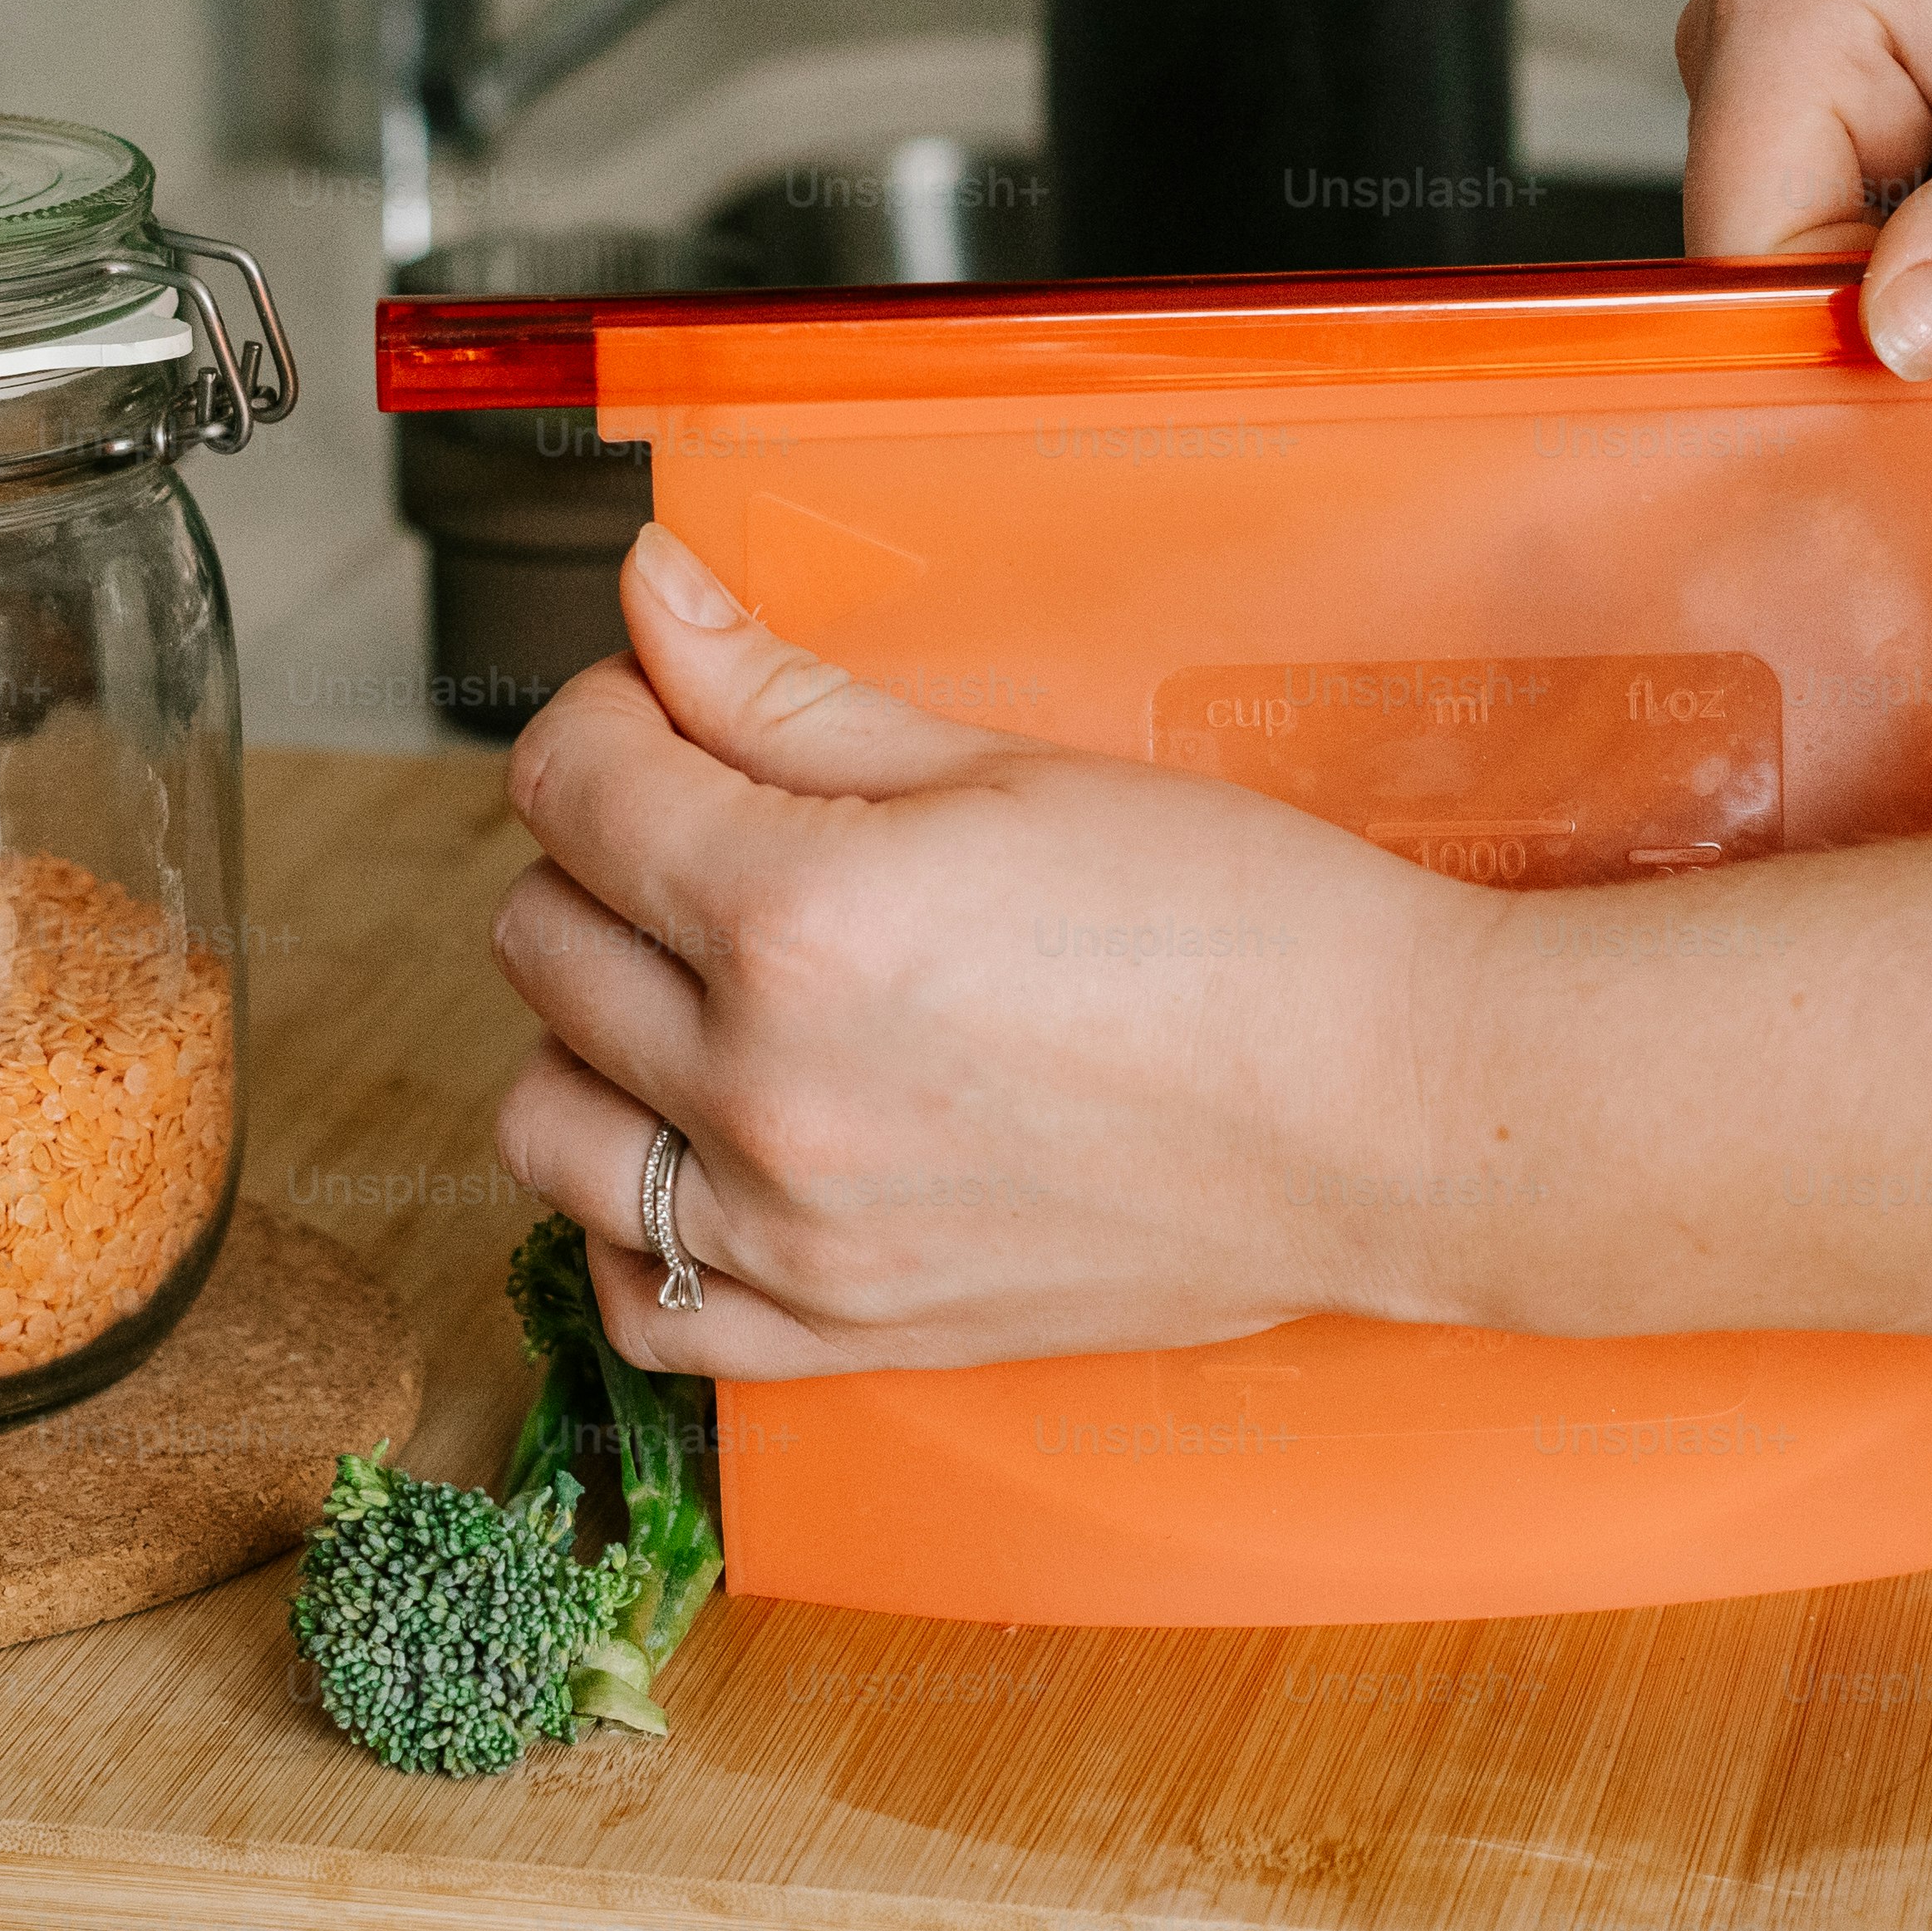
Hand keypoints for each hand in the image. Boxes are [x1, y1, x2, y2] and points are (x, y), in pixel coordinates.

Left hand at [490, 527, 1488, 1379]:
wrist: (1391, 1113)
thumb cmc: (1242, 925)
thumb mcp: (1005, 767)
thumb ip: (786, 696)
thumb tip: (648, 599)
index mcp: (803, 916)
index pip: (572, 784)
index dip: (609, 715)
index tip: (668, 711)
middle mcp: (769, 1089)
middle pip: (540, 939)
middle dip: (604, 855)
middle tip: (717, 833)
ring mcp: (797, 1231)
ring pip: (544, 1122)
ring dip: (591, 1039)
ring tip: (701, 994)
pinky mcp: (844, 1331)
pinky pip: (637, 1300)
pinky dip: (636, 1224)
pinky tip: (708, 1151)